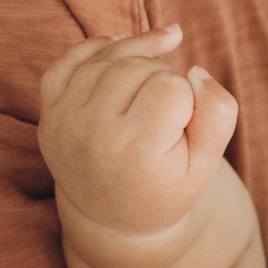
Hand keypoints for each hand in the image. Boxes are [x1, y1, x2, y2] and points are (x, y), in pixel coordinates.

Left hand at [38, 25, 238, 241]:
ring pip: (109, 57)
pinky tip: (124, 48)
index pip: (172, 84)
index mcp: (134, 150)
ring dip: (138, 60)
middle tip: (171, 109)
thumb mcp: (206, 165)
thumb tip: (195, 71)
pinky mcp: (49, 113)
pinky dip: (99, 48)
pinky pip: (71, 58)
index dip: (188, 97)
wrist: (113, 220)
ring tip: (155, 81)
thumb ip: (218, 115)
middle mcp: (92, 132)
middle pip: (138, 65)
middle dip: (164, 76)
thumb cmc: (167, 188)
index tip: (184, 127)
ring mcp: (64, 121)